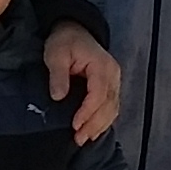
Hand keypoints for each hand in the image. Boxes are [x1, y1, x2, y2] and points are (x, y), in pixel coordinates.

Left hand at [43, 23, 120, 144]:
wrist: (74, 30)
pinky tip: (93, 132)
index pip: (99, 93)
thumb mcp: (56, 53)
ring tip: (83, 139)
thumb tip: (58, 97)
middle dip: (94, 124)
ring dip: (99, 126)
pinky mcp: (110, 86)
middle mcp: (113, 74)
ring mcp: (114, 81)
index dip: (88, 111)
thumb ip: (58, 75)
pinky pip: (111, 107)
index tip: (74, 124)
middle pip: (109, 105)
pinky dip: (103, 121)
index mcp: (102, 65)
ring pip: (113, 108)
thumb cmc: (64, 41)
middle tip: (78, 138)